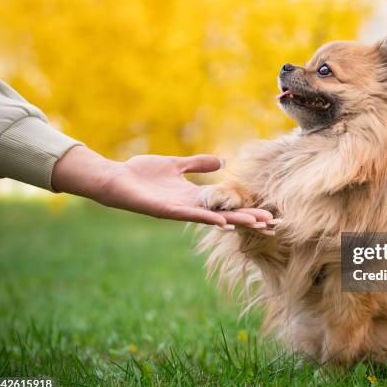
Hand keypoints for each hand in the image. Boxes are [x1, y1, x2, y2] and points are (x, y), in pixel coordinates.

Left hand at [52, 146, 271, 226]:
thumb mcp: (176, 164)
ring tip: (256, 224)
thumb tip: (222, 162)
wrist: (114, 179)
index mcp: (192, 196)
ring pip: (213, 217)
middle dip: (248, 219)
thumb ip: (197, 164)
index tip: (268, 213)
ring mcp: (179, 210)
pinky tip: (224, 222)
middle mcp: (189, 207)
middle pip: (226, 214)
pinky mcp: (165, 210)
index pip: (226, 204)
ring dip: (235, 221)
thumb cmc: (140, 173)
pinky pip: (190, 215)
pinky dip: (208, 217)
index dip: (246, 209)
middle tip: (272, 223)